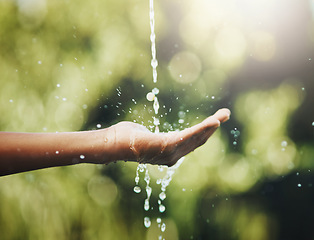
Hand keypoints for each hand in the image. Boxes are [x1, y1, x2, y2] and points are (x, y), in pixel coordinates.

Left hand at [109, 108, 229, 165]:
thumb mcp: (144, 136)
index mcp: (169, 153)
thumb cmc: (125, 138)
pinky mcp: (166, 146)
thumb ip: (153, 137)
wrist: (111, 143)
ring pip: (195, 138)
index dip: (204, 132)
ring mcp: (169, 153)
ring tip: (223, 116)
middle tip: (226, 114)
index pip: (191, 142)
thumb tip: (147, 134)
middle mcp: (172, 156)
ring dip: (211, 126)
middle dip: (212, 127)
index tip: (215, 122)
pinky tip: (212, 122)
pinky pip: (188, 136)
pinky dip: (201, 129)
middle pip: (198, 140)